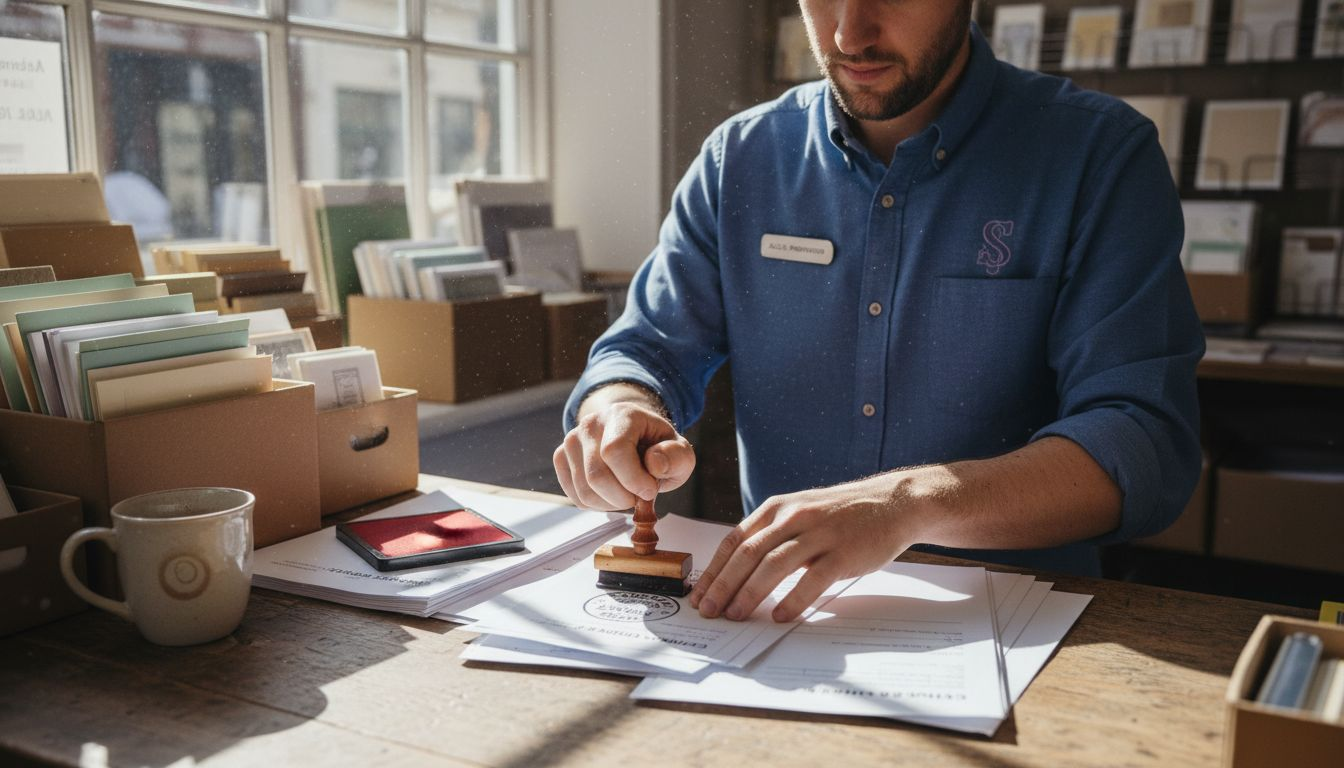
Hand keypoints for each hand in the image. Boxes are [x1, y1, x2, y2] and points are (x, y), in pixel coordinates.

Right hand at [553, 391, 695, 510]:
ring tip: (627, 494)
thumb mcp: (680, 451)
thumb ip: (676, 457)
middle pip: (596, 475)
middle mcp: (591, 424)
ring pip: (584, 490)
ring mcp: (572, 440)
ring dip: (611, 504)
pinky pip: (575, 496)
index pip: (614, 451)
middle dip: (623, 497)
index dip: (633, 479)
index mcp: (621, 415)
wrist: (635, 438)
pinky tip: (612, 495)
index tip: (650, 490)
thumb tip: (653, 464)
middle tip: (639, 496)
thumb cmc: (657, 447)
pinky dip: (597, 505)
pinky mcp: (562, 457)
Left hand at [689, 475, 923, 621]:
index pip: (735, 540)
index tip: (699, 594)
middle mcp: (793, 517)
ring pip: (774, 564)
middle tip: (708, 611)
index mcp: (776, 508)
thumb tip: (737, 573)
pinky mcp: (843, 552)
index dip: (714, 569)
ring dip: (750, 593)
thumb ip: (771, 536)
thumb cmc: (840, 515)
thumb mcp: (799, 513)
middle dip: (723, 585)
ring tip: (735, 616)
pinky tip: (780, 616)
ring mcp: (819, 533)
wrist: (892, 503)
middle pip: (748, 554)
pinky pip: (812, 579)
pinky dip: (793, 599)